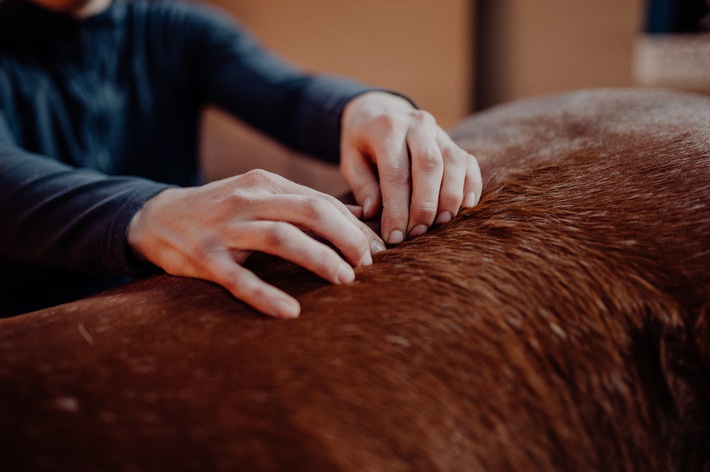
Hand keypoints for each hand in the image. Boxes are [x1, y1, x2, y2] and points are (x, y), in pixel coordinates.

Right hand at [127, 170, 384, 318]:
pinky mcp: (203, 258)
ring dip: (319, 259)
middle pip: (310, 212)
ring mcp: (224, 228)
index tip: (378, 250)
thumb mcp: (260, 197)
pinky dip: (266, 296)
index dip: (354, 226)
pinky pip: (239, 279)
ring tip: (345, 280)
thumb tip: (359, 216)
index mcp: (265, 183)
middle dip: (346, 238)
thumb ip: (304, 204)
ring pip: (281, 238)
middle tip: (368, 264)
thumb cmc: (221, 210)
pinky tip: (291, 311)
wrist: (156, 217)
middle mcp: (247, 200)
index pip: (321, 201)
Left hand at [340, 92, 481, 243]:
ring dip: (450, 197)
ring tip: (440, 223)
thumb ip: (362, 186)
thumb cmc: (362, 144)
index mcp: (387, 128)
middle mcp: (417, 124)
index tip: (394, 236)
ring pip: (453, 163)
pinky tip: (466, 206)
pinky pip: (468, 162)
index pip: (396, 172)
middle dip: (425, 205)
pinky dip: (471, 185)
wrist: (379, 113)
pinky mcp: (453, 142)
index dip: (397, 209)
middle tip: (418, 233)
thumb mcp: (351, 160)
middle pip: (429, 166)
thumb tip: (374, 213)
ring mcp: (439, 131)